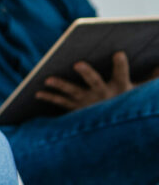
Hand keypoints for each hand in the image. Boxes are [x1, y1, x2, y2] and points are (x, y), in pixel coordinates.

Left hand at [35, 52, 157, 111]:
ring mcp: (88, 102)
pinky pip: (61, 103)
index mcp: (120, 88)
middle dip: (86, 73)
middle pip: (94, 82)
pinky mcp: (77, 108)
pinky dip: (49, 98)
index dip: (120, 64)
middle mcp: (103, 95)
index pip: (122, 74)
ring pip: (73, 92)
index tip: (118, 53)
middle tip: (77, 63)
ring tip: (47, 78)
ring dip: (60, 85)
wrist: (114, 131)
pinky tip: (37, 93)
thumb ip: (152, 78)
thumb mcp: (141, 91)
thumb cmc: (128, 103)